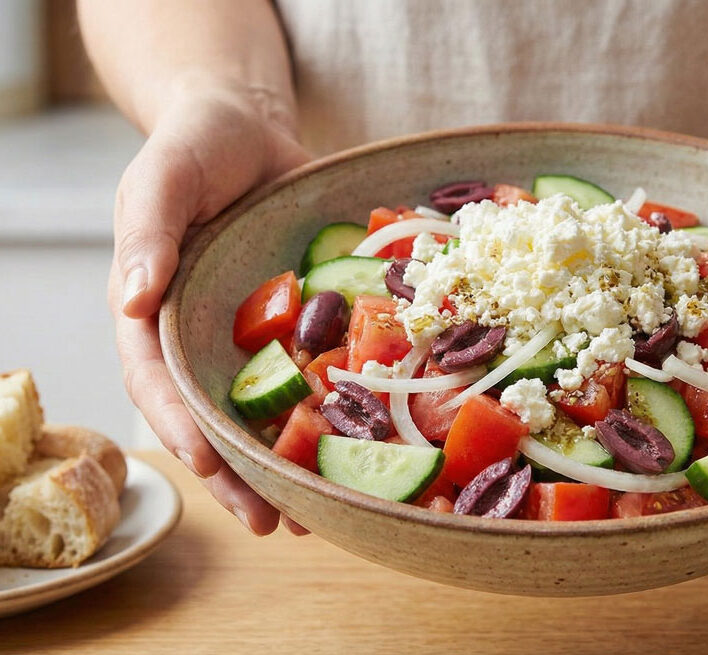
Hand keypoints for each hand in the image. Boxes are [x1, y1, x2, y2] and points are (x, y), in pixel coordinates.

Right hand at [108, 77, 311, 534]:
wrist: (249, 126)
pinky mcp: (295, 324)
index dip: (179, 425)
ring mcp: (249, 335)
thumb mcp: (162, 175)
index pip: (158, 381)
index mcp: (154, 311)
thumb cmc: (194, 146)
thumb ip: (145, 231)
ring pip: (263, 412)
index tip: (207, 464)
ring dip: (286, 465)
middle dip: (237, 475)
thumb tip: (130, 299)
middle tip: (272, 523)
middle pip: (211, 418)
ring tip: (316, 516)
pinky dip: (329, 415)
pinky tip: (358, 454)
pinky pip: (311, 375)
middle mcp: (200, 336)